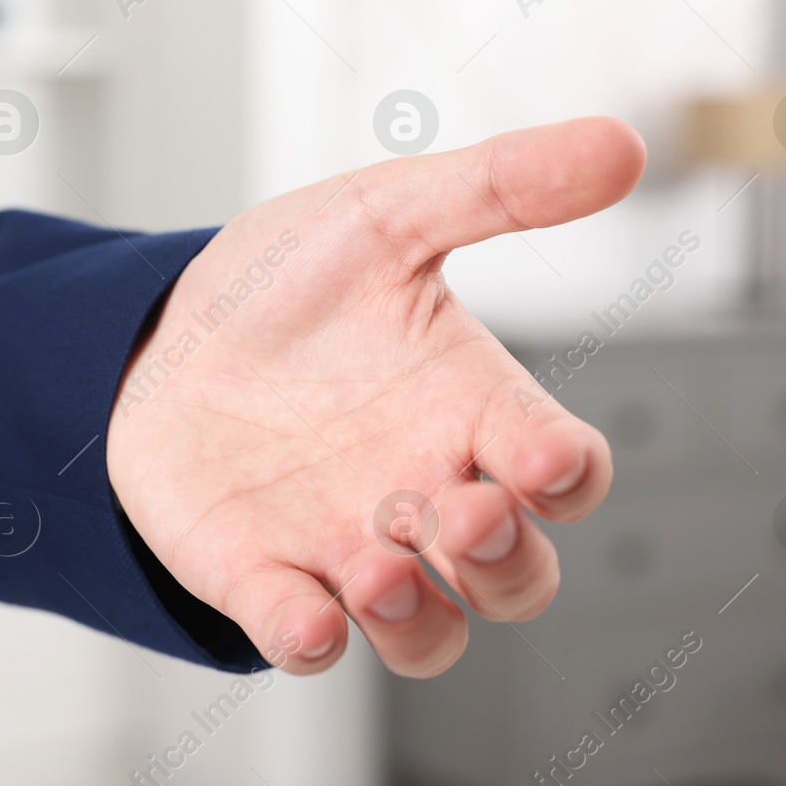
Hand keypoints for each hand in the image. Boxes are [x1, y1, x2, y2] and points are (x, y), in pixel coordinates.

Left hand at [106, 118, 645, 676]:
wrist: (163, 330)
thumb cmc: (292, 285)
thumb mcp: (385, 216)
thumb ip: (497, 187)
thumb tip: (622, 143)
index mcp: (468, 409)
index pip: (561, 468)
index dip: (568, 476)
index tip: (544, 459)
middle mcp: (423, 492)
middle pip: (513, 576)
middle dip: (503, 565)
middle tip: (461, 516)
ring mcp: (347, 546)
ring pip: (429, 635)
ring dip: (419, 622)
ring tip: (375, 569)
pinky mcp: (264, 577)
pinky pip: (304, 642)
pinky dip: (309, 642)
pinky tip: (302, 616)